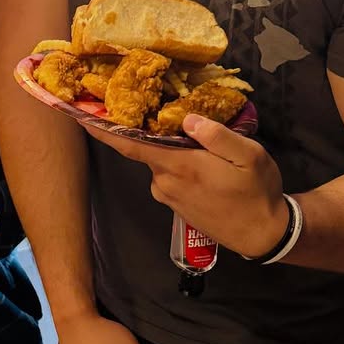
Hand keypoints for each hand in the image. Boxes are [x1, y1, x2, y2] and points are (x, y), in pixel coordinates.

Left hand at [85, 115, 287, 258]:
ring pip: (161, 161)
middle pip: (146, 148)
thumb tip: (187, 118)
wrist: (264, 235)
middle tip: (164, 109)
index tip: (79, 113)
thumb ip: (217, 136)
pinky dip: (178, 164)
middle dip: (149, 129)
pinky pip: (169, 175)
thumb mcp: (249, 156)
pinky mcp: (176, 204)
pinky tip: (203, 164)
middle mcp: (165, 182)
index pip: (130, 144)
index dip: (102, 128)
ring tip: (200, 142)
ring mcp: (169, 195)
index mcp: (179, 166)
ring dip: (171, 149)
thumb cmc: (257, 192)